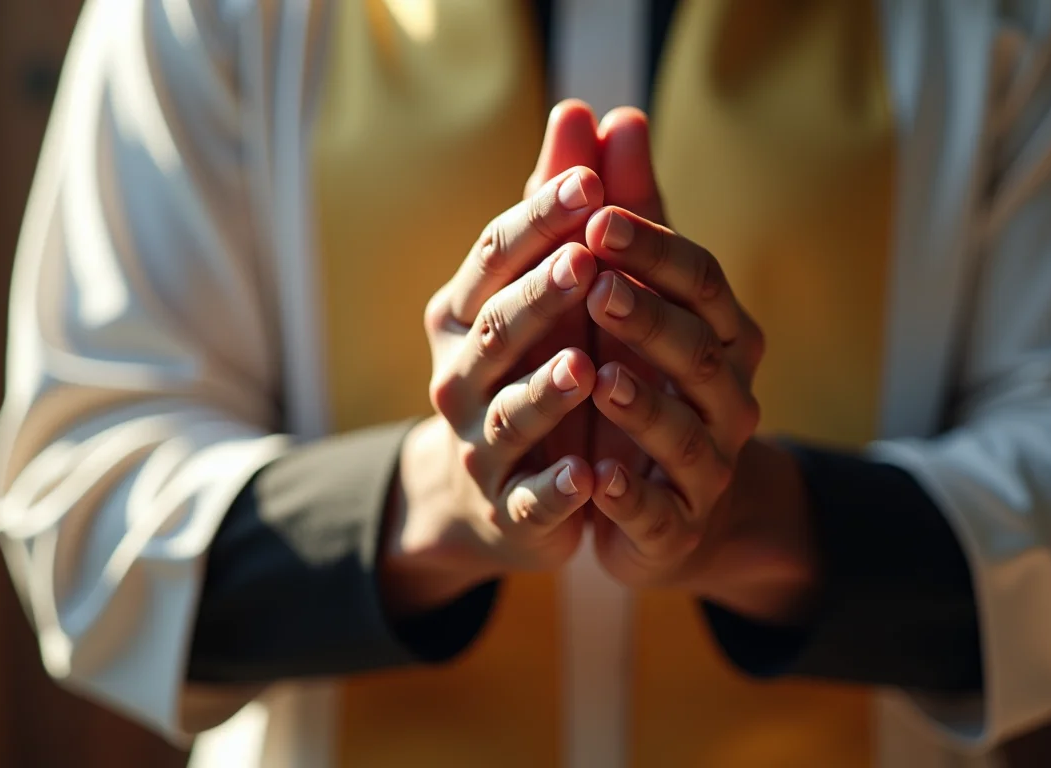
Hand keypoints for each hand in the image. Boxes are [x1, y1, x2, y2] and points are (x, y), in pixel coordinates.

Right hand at [380, 107, 604, 616]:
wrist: (493, 487)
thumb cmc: (530, 360)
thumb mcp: (544, 284)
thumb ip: (562, 206)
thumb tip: (585, 109)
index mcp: (466, 313)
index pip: (494, 256)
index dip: (537, 221)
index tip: (586, 183)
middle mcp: (461, 375)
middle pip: (495, 331)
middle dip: (538, 298)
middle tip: (585, 264)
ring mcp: (481, 444)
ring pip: (508, 415)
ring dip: (544, 393)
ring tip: (583, 367)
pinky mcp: (510, 507)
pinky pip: (529, 499)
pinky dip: (554, 491)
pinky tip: (589, 478)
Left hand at [582, 109, 817, 621]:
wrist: (668, 501)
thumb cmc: (643, 377)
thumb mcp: (632, 295)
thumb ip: (624, 213)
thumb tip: (611, 114)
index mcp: (722, 334)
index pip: (701, 281)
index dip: (655, 248)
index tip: (596, 215)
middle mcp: (728, 396)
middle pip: (700, 352)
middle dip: (649, 317)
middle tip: (595, 282)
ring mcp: (707, 465)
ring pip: (686, 432)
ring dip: (643, 405)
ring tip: (597, 376)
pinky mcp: (674, 524)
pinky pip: (659, 511)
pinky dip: (633, 496)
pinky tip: (599, 478)